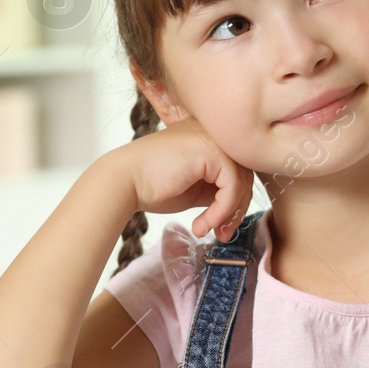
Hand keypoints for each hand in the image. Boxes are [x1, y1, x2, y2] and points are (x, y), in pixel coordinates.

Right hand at [106, 119, 254, 242]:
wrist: (123, 183)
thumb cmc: (151, 186)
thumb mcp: (194, 188)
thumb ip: (217, 189)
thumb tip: (239, 205)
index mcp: (208, 138)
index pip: (238, 169)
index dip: (235, 201)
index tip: (222, 227)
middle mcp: (212, 133)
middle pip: (245, 174)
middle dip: (236, 210)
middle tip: (223, 234)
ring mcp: (212, 138)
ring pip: (242, 181)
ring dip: (227, 214)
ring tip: (207, 230)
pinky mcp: (211, 150)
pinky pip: (232, 186)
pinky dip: (221, 211)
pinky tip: (202, 224)